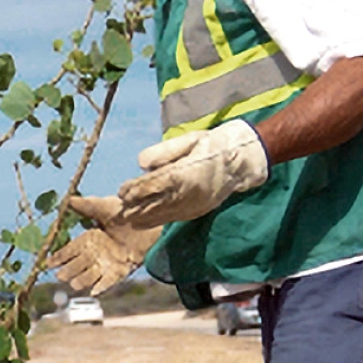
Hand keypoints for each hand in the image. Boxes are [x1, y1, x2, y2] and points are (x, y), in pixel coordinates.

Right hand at [46, 195, 161, 294]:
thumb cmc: (126, 212)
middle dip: (69, 271)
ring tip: (74, 284)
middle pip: (77, 265)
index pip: (69, 251)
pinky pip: (110, 280)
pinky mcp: (121, 270)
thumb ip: (87, 206)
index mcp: (88, 239)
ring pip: (90, 274)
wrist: (150, 221)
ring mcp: (107, 263)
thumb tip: (68, 200)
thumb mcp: (104, 207)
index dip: (58, 257)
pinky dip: (103, 285)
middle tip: (60, 276)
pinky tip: (95, 291)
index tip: (47, 263)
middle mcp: (95, 253)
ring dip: (82, 280)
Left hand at [118, 119, 268, 228]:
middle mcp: (190, 193)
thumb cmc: (213, 144)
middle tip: (119, 210)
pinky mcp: (198, 211)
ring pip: (164, 214)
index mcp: (187, 172)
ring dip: (143, 217)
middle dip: (136, 207)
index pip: (155, 184)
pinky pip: (174, 218)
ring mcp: (195, 205)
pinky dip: (157, 220)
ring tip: (127, 218)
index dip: (136, 189)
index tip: (121, 191)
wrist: (243, 160)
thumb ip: (164, 151)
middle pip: (156, 203)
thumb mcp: (189, 140)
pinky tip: (144, 222)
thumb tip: (141, 164)